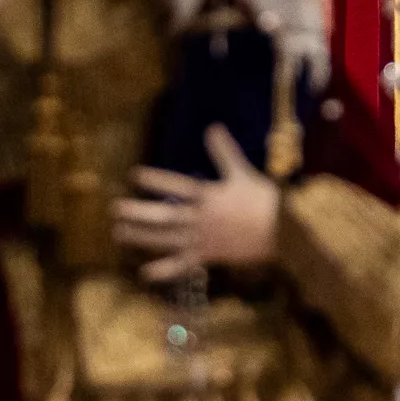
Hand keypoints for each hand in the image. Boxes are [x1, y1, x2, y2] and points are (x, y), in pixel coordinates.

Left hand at [114, 125, 282, 284]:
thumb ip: (224, 152)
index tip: (135, 175)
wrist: (284, 232)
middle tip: (115, 208)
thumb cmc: (264, 200)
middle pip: (165, 215)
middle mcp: (203, 218)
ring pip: (167, 238)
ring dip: (142, 236)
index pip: (178, 186)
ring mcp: (204, 238)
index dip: (156, 180)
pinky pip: (184, 264)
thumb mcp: (242, 173)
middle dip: (139, 212)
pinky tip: (145, 273)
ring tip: (119, 232)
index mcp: (210, 196)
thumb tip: (212, 127)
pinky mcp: (210, 256)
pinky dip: (165, 270)